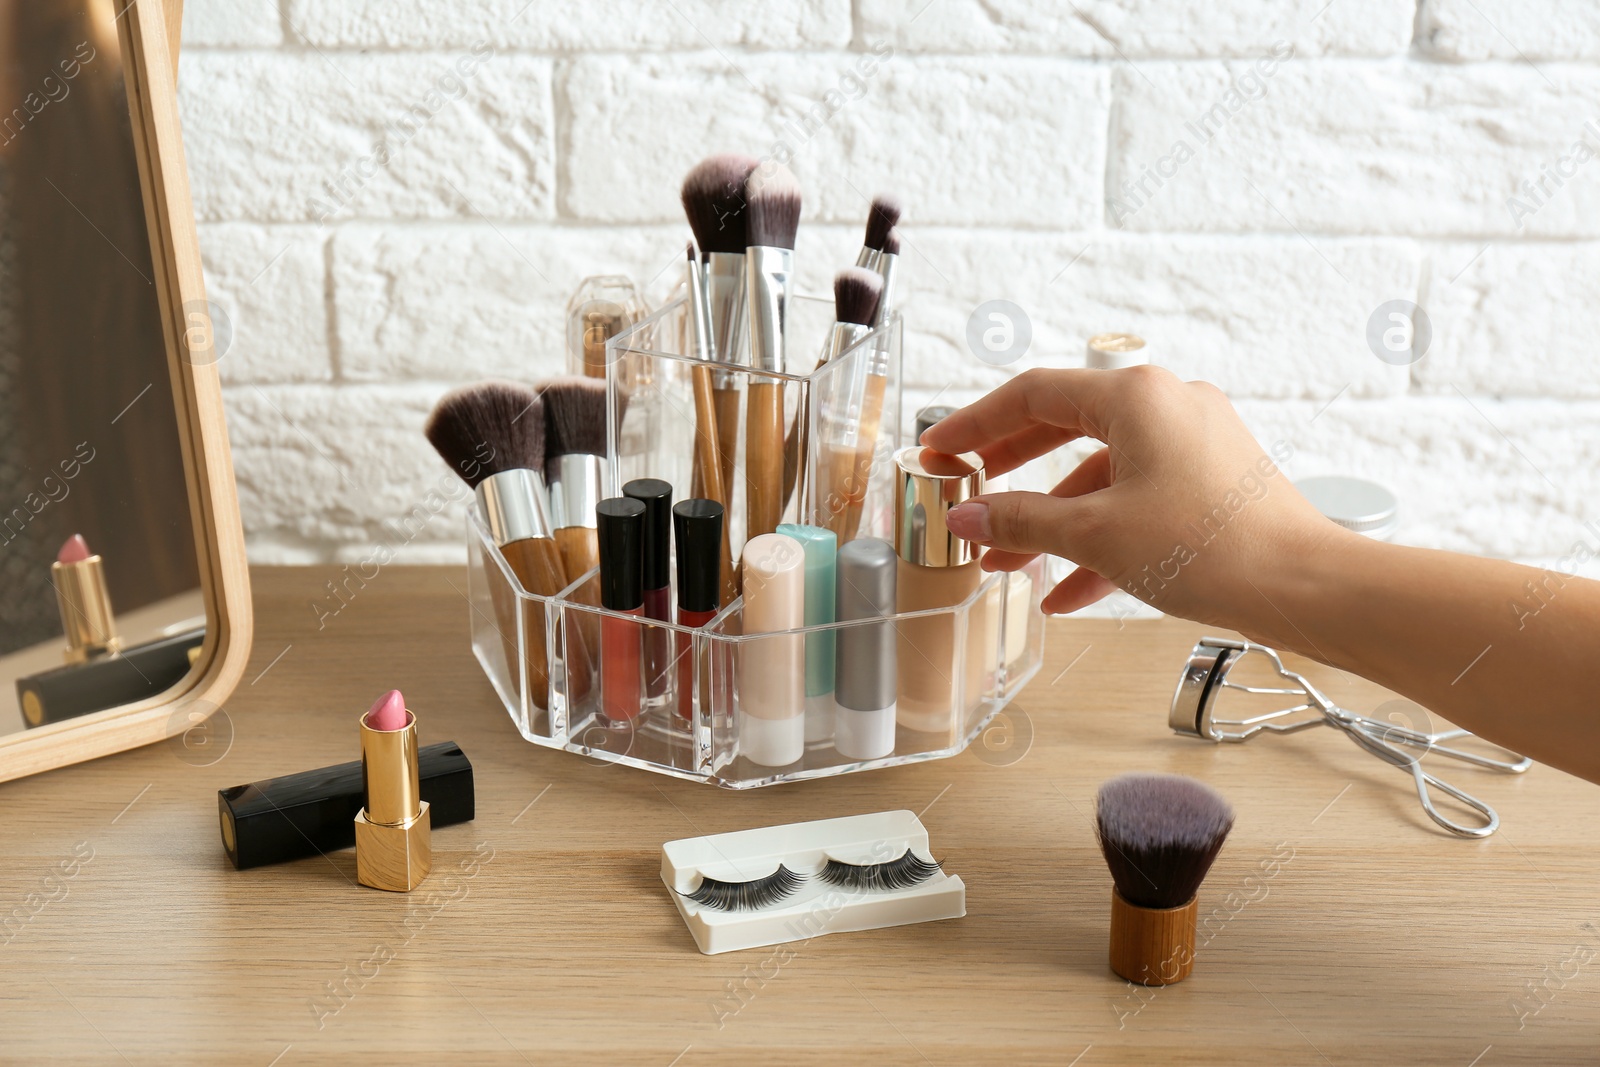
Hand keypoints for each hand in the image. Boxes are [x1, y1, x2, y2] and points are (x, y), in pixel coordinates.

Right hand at [922, 366, 1337, 627]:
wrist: (1303, 586)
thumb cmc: (1209, 546)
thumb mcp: (1095, 535)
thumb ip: (1020, 520)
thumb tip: (967, 516)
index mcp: (1136, 396)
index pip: (1033, 394)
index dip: (977, 423)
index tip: (940, 447)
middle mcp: (1167, 405)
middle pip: (1064, 429)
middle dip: (1011, 473)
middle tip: (966, 491)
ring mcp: (1194, 442)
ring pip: (1101, 475)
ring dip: (1052, 520)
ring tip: (1009, 565)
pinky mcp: (1211, 482)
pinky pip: (1137, 500)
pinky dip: (1099, 537)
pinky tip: (1067, 592)